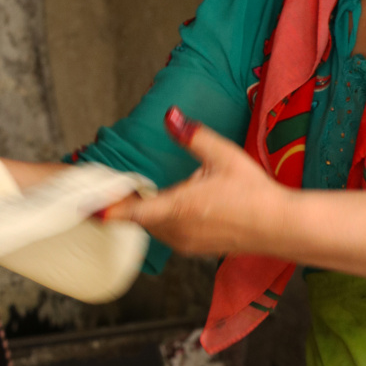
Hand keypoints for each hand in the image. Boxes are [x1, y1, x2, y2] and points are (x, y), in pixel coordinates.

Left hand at [105, 107, 290, 256]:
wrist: (280, 226)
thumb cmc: (254, 192)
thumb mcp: (223, 155)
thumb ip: (193, 135)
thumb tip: (170, 116)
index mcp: (177, 208)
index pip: (129, 211)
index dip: (104, 208)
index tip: (85, 205)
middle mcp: (176, 231)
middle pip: (140, 218)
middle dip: (131, 203)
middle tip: (125, 186)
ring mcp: (186, 243)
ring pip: (155, 227)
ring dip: (151, 212)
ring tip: (157, 193)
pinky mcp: (197, 249)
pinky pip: (170, 234)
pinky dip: (167, 221)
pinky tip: (185, 206)